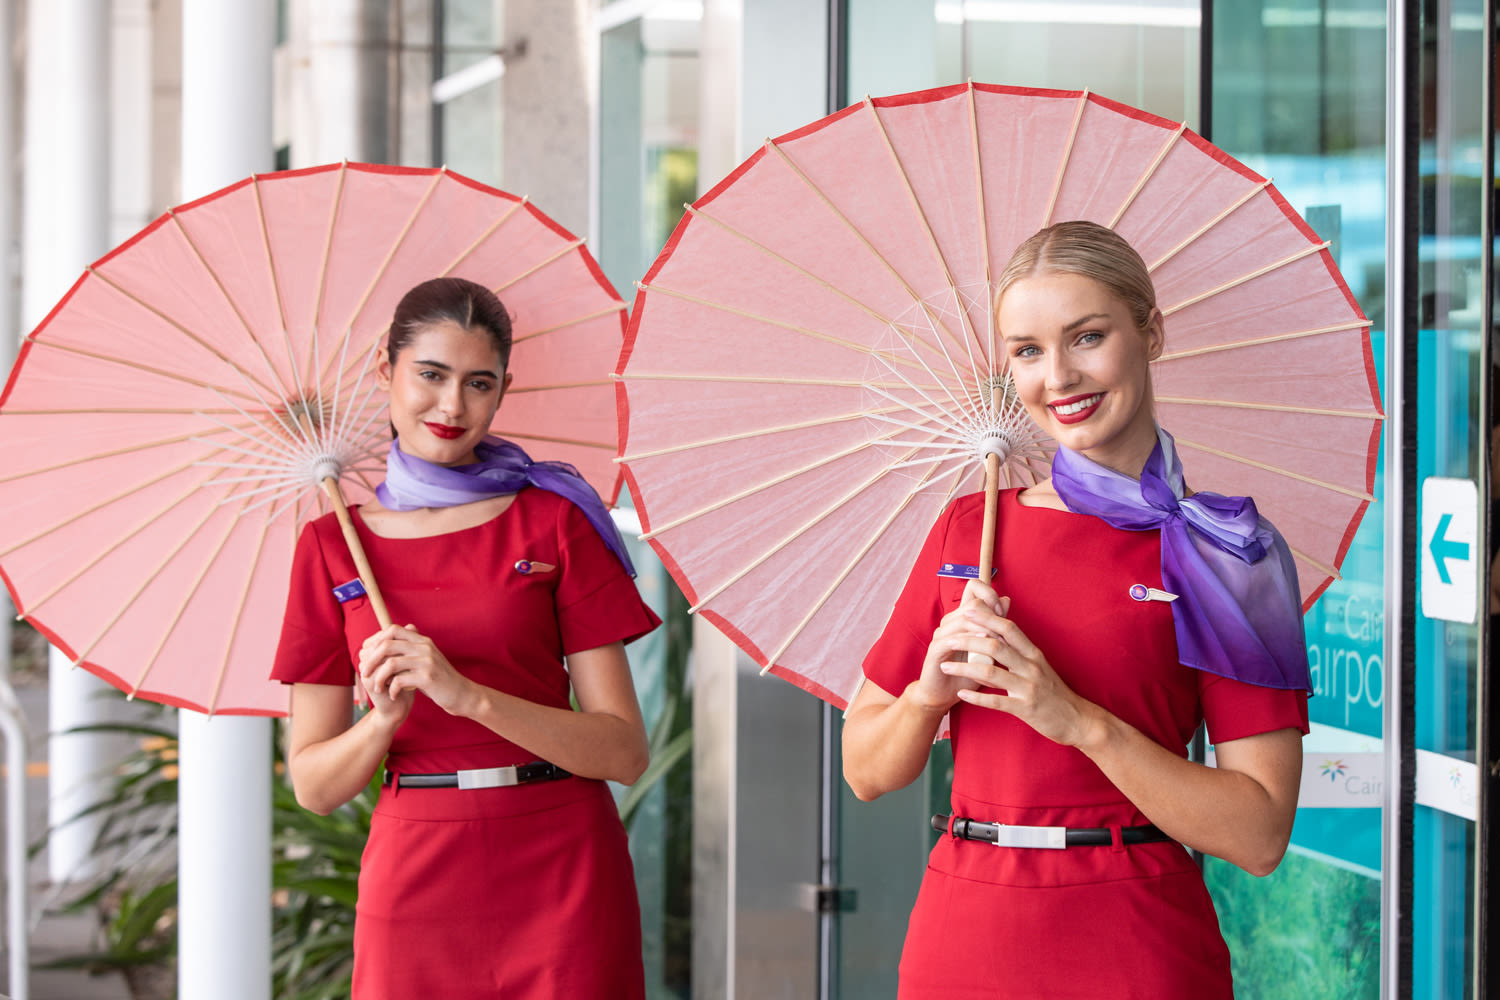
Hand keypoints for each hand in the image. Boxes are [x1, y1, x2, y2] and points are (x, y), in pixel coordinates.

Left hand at [358, 624, 474, 717]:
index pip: (392, 630)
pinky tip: (392, 695)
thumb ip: (411, 650)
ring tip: (377, 687)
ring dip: (378, 677)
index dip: (375, 640)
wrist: (462, 694)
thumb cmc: (440, 679)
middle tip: (365, 672)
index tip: (367, 654)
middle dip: (371, 659)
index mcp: (422, 640)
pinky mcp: (428, 678)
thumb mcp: (427, 660)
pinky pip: (400, 680)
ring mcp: (427, 661)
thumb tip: (386, 645)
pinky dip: (391, 689)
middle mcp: (424, 647)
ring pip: (391, 663)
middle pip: (387, 644)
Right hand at [908, 579, 1011, 712]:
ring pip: (966, 619)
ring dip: (986, 630)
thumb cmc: (968, 673)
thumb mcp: (987, 649)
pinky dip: (970, 641)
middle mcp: (950, 621)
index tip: (1003, 612)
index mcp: (962, 617)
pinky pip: (953, 639)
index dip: (991, 594)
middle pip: (974, 604)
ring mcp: (942, 634)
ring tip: (999, 643)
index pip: (974, 587)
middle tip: (1005, 633)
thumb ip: (995, 625)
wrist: (944, 695)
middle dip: (993, 616)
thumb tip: (1006, 600)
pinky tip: (983, 647)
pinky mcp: (936, 649)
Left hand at [936, 594, 1102, 748]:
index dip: (987, 617)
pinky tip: (961, 694)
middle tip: (948, 638)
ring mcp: (1028, 688)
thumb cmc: (1055, 692)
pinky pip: (997, 701)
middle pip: (996, 645)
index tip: (967, 609)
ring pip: (991, 672)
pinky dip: (977, 697)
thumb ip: (1021, 649)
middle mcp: (1031, 667)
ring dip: (965, 668)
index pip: (1009, 628)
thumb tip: (1001, 629)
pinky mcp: (1026, 708)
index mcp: (1034, 654)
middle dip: (969, 640)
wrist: (1078, 721)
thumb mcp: (1040, 665)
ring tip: (945, 665)